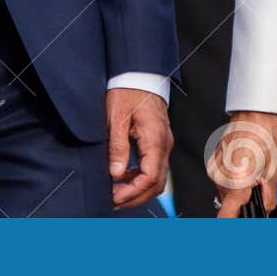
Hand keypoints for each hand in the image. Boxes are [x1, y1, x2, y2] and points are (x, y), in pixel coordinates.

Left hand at [107, 87, 172, 209]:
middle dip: (135, 197)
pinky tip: (123, 179)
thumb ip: (117, 146)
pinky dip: (139, 178)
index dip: (132, 192)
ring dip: (137, 190)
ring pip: (156, 178)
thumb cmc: (128, 90)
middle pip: (156, 183)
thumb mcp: (116, 117)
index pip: (150, 177)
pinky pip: (153, 167)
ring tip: (115, 194)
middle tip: (112, 202)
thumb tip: (116, 173)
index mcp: (155, 139)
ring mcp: (163, 143)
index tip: (114, 197)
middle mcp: (164, 144)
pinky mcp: (157, 141)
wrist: (138, 73)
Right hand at [209, 111, 276, 216]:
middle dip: (242, 202)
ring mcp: (215, 169)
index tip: (243, 222)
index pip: (226, 217)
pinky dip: (231, 179)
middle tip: (255, 190)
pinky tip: (243, 166)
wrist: (254, 114)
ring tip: (251, 173)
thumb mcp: (274, 172)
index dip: (235, 223)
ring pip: (224, 192)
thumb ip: (268, 198)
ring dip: (237, 190)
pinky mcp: (213, 162)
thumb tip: (265, 211)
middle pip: (228, 204)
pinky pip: (221, 180)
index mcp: (237, 182)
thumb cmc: (263, 136)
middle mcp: (221, 177)